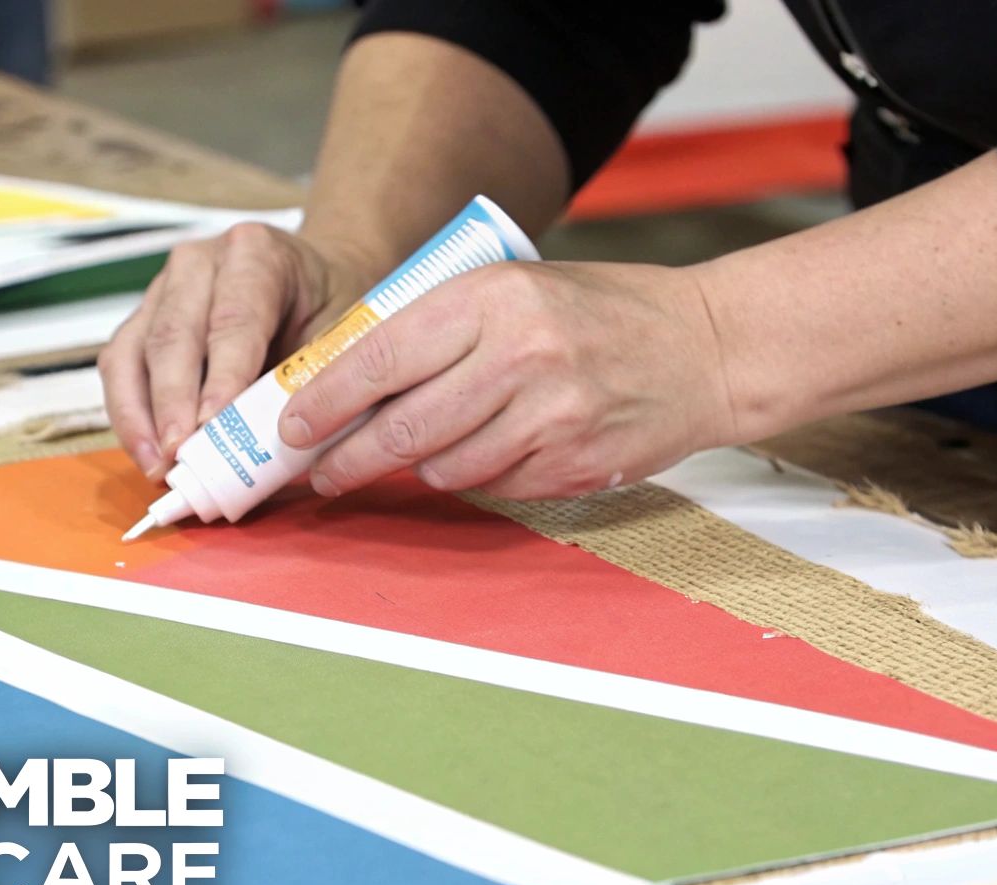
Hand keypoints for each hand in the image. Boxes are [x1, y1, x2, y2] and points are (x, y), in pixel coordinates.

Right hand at [98, 224, 375, 477]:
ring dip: (140, 415)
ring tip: (157, 465)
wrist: (313, 276)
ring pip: (135, 351)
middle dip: (171, 402)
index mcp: (255, 253)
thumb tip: (286, 444)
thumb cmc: (326, 305)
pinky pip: (120, 365)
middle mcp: (199, 263)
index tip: (212, 424)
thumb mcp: (335, 332)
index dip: (221, 376)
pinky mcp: (143, 318)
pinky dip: (129, 413)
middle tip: (178, 455)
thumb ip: (312, 379)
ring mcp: (163, 288)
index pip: (233, 319)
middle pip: (173, 335)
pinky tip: (146, 452)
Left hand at [279, 261, 740, 499]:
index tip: (291, 424)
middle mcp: (519, 358)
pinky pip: (493, 486)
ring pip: (444, 468)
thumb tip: (348, 379)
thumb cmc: (602, 312)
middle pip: (401, 429)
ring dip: (416, 469)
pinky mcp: (572, 465)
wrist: (706, 348)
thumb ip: (441, 326)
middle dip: (346, 458)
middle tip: (321, 471)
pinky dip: (475, 476)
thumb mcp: (516, 287)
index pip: (381, 357)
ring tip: (408, 457)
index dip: (323, 400)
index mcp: (494, 299)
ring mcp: (549, 418)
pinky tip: (485, 452)